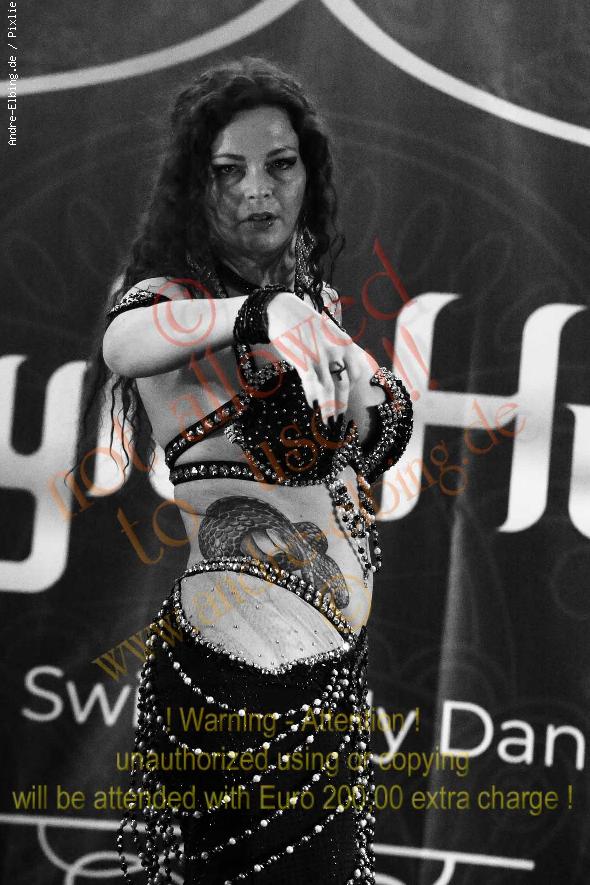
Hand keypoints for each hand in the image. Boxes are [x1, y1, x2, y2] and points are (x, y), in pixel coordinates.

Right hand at [265, 292, 375, 424]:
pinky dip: (312, 397)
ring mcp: (320, 356)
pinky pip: (310, 383)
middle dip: (341, 405)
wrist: (284, 310)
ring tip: (327, 422)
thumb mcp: (330, 334)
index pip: (356, 374)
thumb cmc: (306, 325)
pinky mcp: (303, 359)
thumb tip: (344, 373)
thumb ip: (338, 353)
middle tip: (338, 420)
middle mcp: (336, 351)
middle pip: (344, 385)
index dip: (351, 391)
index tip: (345, 400)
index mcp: (346, 344)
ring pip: (328, 389)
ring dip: (329, 408)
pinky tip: (312, 406)